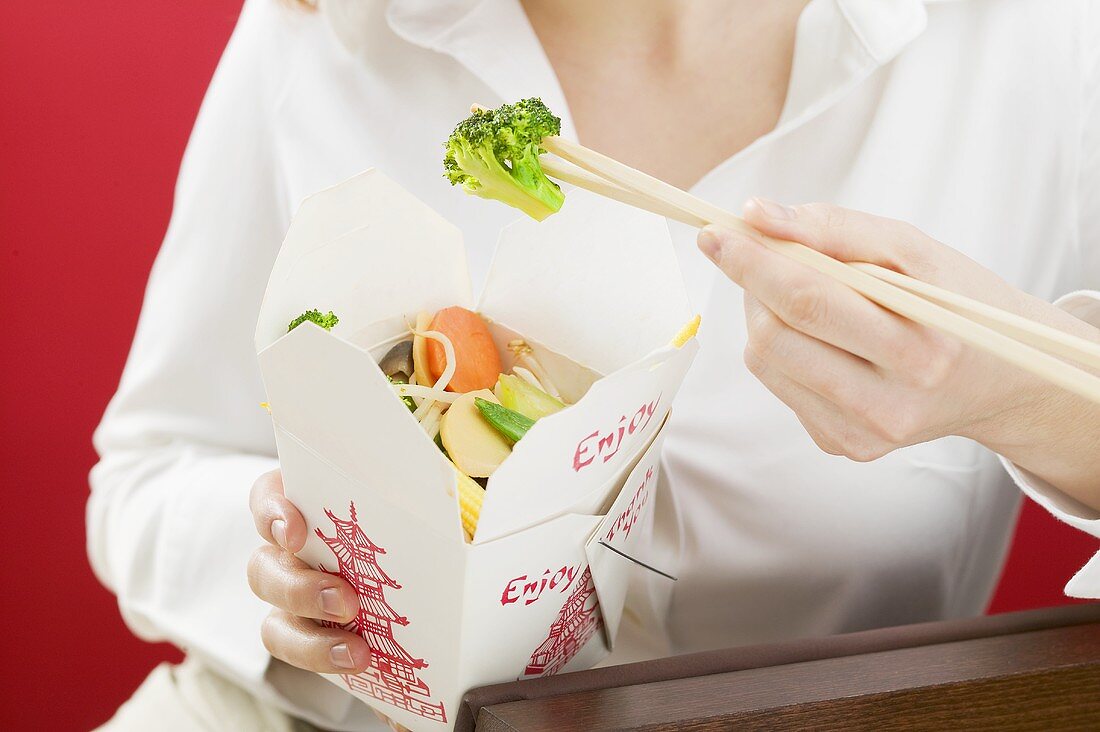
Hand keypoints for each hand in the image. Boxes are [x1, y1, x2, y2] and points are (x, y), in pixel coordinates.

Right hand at [247, 471, 409, 730]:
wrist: (429, 566)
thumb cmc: (416, 515)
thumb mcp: (416, 496)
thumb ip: (421, 489)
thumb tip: (467, 487)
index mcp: (307, 503)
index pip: (268, 498)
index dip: (272, 514)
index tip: (295, 532)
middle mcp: (290, 552)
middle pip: (264, 569)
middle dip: (299, 589)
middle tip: (346, 602)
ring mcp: (296, 597)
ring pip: (275, 622)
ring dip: (310, 640)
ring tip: (356, 651)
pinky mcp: (311, 633)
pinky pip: (300, 652)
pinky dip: (326, 660)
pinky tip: (362, 662)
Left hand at [698, 199, 1099, 504]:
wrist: (998, 380)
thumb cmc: (956, 303)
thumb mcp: (913, 250)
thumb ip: (833, 227)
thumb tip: (758, 215)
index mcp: (921, 349)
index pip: (809, 301)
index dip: (752, 263)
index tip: (715, 231)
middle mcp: (890, 404)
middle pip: (775, 337)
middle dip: (750, 284)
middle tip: (750, 249)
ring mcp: (862, 434)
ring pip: (766, 362)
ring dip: (762, 313)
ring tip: (796, 288)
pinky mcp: (844, 445)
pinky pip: (780, 385)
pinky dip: (782, 347)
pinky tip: (816, 333)